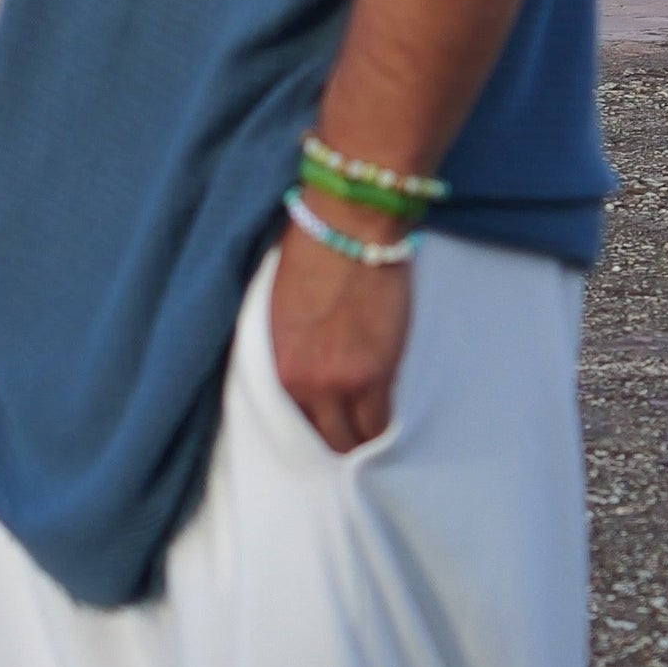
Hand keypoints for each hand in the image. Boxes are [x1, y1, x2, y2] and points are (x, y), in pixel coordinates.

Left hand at [269, 200, 412, 453]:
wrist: (349, 225)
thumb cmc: (314, 251)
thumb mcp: (282, 308)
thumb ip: (291, 347)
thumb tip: (307, 368)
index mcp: (274, 364)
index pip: (294, 423)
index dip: (316, 428)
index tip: (330, 429)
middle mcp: (303, 383)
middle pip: (326, 439)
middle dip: (341, 441)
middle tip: (357, 434)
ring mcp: (342, 383)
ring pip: (358, 438)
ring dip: (367, 437)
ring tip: (376, 431)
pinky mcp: (377, 373)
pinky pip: (383, 422)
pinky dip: (387, 426)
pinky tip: (392, 421)